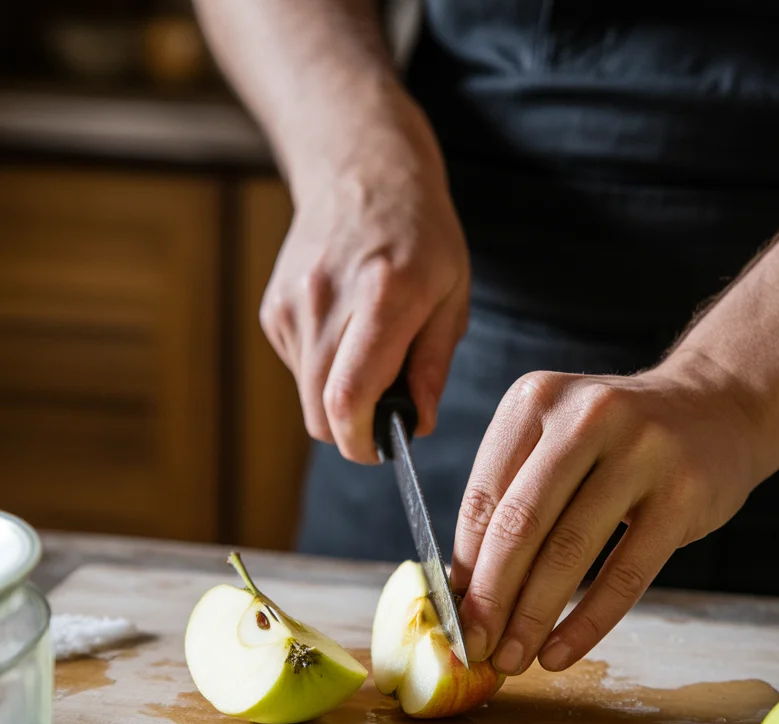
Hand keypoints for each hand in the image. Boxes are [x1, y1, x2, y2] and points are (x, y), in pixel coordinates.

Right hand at [260, 92, 469, 462]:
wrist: (359, 168)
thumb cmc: (420, 233)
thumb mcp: (452, 292)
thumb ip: (433, 364)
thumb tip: (417, 425)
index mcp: (383, 296)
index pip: (349, 398)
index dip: (362, 442)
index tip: (384, 448)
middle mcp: (326, 300)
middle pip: (320, 411)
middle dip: (353, 431)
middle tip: (387, 413)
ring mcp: (292, 304)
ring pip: (308, 396)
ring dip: (340, 398)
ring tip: (371, 353)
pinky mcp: (273, 309)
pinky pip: (298, 369)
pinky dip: (324, 371)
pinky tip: (346, 331)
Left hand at [452, 361, 764, 673]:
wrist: (717, 407)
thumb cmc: (617, 439)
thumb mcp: (557, 440)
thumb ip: (512, 498)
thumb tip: (465, 589)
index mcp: (537, 400)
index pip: (483, 497)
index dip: (463, 566)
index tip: (452, 616)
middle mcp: (586, 416)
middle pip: (520, 525)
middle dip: (490, 599)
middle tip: (475, 648)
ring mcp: (640, 452)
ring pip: (569, 552)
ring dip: (532, 619)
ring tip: (514, 659)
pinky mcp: (682, 494)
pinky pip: (625, 573)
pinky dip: (587, 623)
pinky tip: (561, 653)